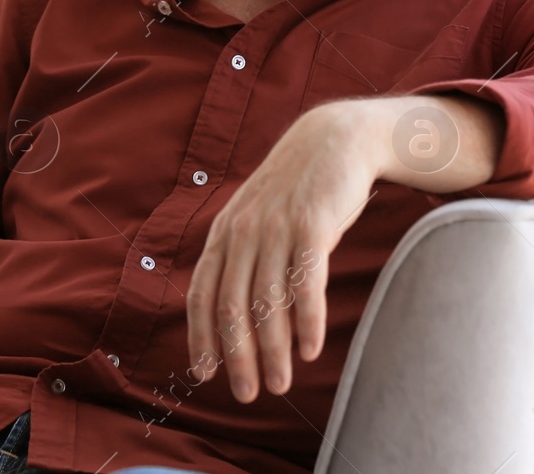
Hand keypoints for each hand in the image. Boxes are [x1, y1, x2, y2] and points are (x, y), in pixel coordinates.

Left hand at [185, 100, 385, 402]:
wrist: (333, 141)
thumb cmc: (296, 191)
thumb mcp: (256, 217)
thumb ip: (242, 257)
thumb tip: (234, 312)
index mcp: (224, 233)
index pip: (201, 294)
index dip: (200, 337)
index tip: (204, 374)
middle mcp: (243, 232)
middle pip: (232, 306)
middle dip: (238, 356)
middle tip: (248, 394)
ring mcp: (276, 228)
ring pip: (268, 302)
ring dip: (273, 350)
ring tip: (280, 385)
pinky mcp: (311, 226)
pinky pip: (306, 284)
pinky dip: (306, 322)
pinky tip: (310, 350)